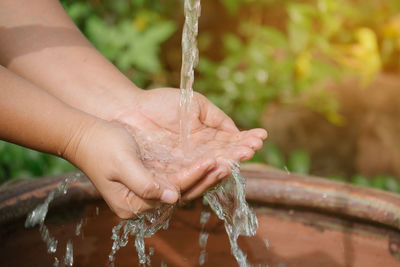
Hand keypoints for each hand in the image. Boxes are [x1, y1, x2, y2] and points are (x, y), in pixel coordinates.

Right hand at [63, 119, 216, 218]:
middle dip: (206, 178)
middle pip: (182, 194)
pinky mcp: (153, 179)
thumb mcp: (121, 164)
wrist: (85, 136)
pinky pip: (180, 177)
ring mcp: (148, 192)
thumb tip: (172, 197)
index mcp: (132, 204)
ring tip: (227, 162)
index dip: (193, 177)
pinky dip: (196, 170)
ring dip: (205, 175)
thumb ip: (145, 183)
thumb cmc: (100, 147)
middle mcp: (143, 203)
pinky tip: (211, 160)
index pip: (171, 192)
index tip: (212, 161)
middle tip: (229, 164)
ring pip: (184, 186)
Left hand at [114, 88, 266, 200]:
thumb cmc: (160, 104)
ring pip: (212, 167)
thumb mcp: (195, 105)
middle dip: (241, 151)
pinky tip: (223, 162)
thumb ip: (217, 117)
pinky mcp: (172, 173)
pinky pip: (193, 174)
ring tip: (245, 153)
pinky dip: (208, 170)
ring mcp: (186, 165)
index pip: (229, 142)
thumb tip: (237, 130)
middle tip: (255, 146)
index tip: (261, 136)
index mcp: (206, 138)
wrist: (132, 110)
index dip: (245, 140)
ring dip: (230, 161)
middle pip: (224, 156)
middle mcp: (199, 155)